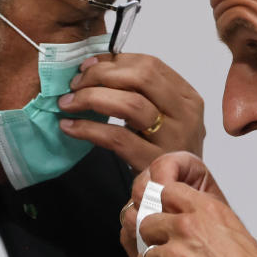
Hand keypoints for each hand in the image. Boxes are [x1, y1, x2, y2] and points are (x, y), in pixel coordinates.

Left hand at [57, 53, 204, 170]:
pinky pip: (116, 138)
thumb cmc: (164, 153)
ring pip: (130, 104)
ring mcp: (173, 139)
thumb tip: (94, 66)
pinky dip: (88, 128)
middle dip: (101, 75)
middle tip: (75, 84)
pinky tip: (70, 127)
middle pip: (141, 77)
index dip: (114, 61)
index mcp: (188, 97)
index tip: (87, 66)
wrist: (174, 194)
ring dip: (91, 97)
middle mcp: (186, 115)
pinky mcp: (153, 163)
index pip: (150, 64)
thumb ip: (139, 92)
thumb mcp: (162, 118)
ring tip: (68, 103)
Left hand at [120, 152, 256, 256]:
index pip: (165, 190)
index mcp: (206, 210)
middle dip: (155, 241)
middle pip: (146, 223)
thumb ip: (206, 222)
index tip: (165, 218)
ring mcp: (173, 255)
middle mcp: (186, 227)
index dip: (162, 207)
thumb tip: (189, 223)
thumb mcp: (235, 232)